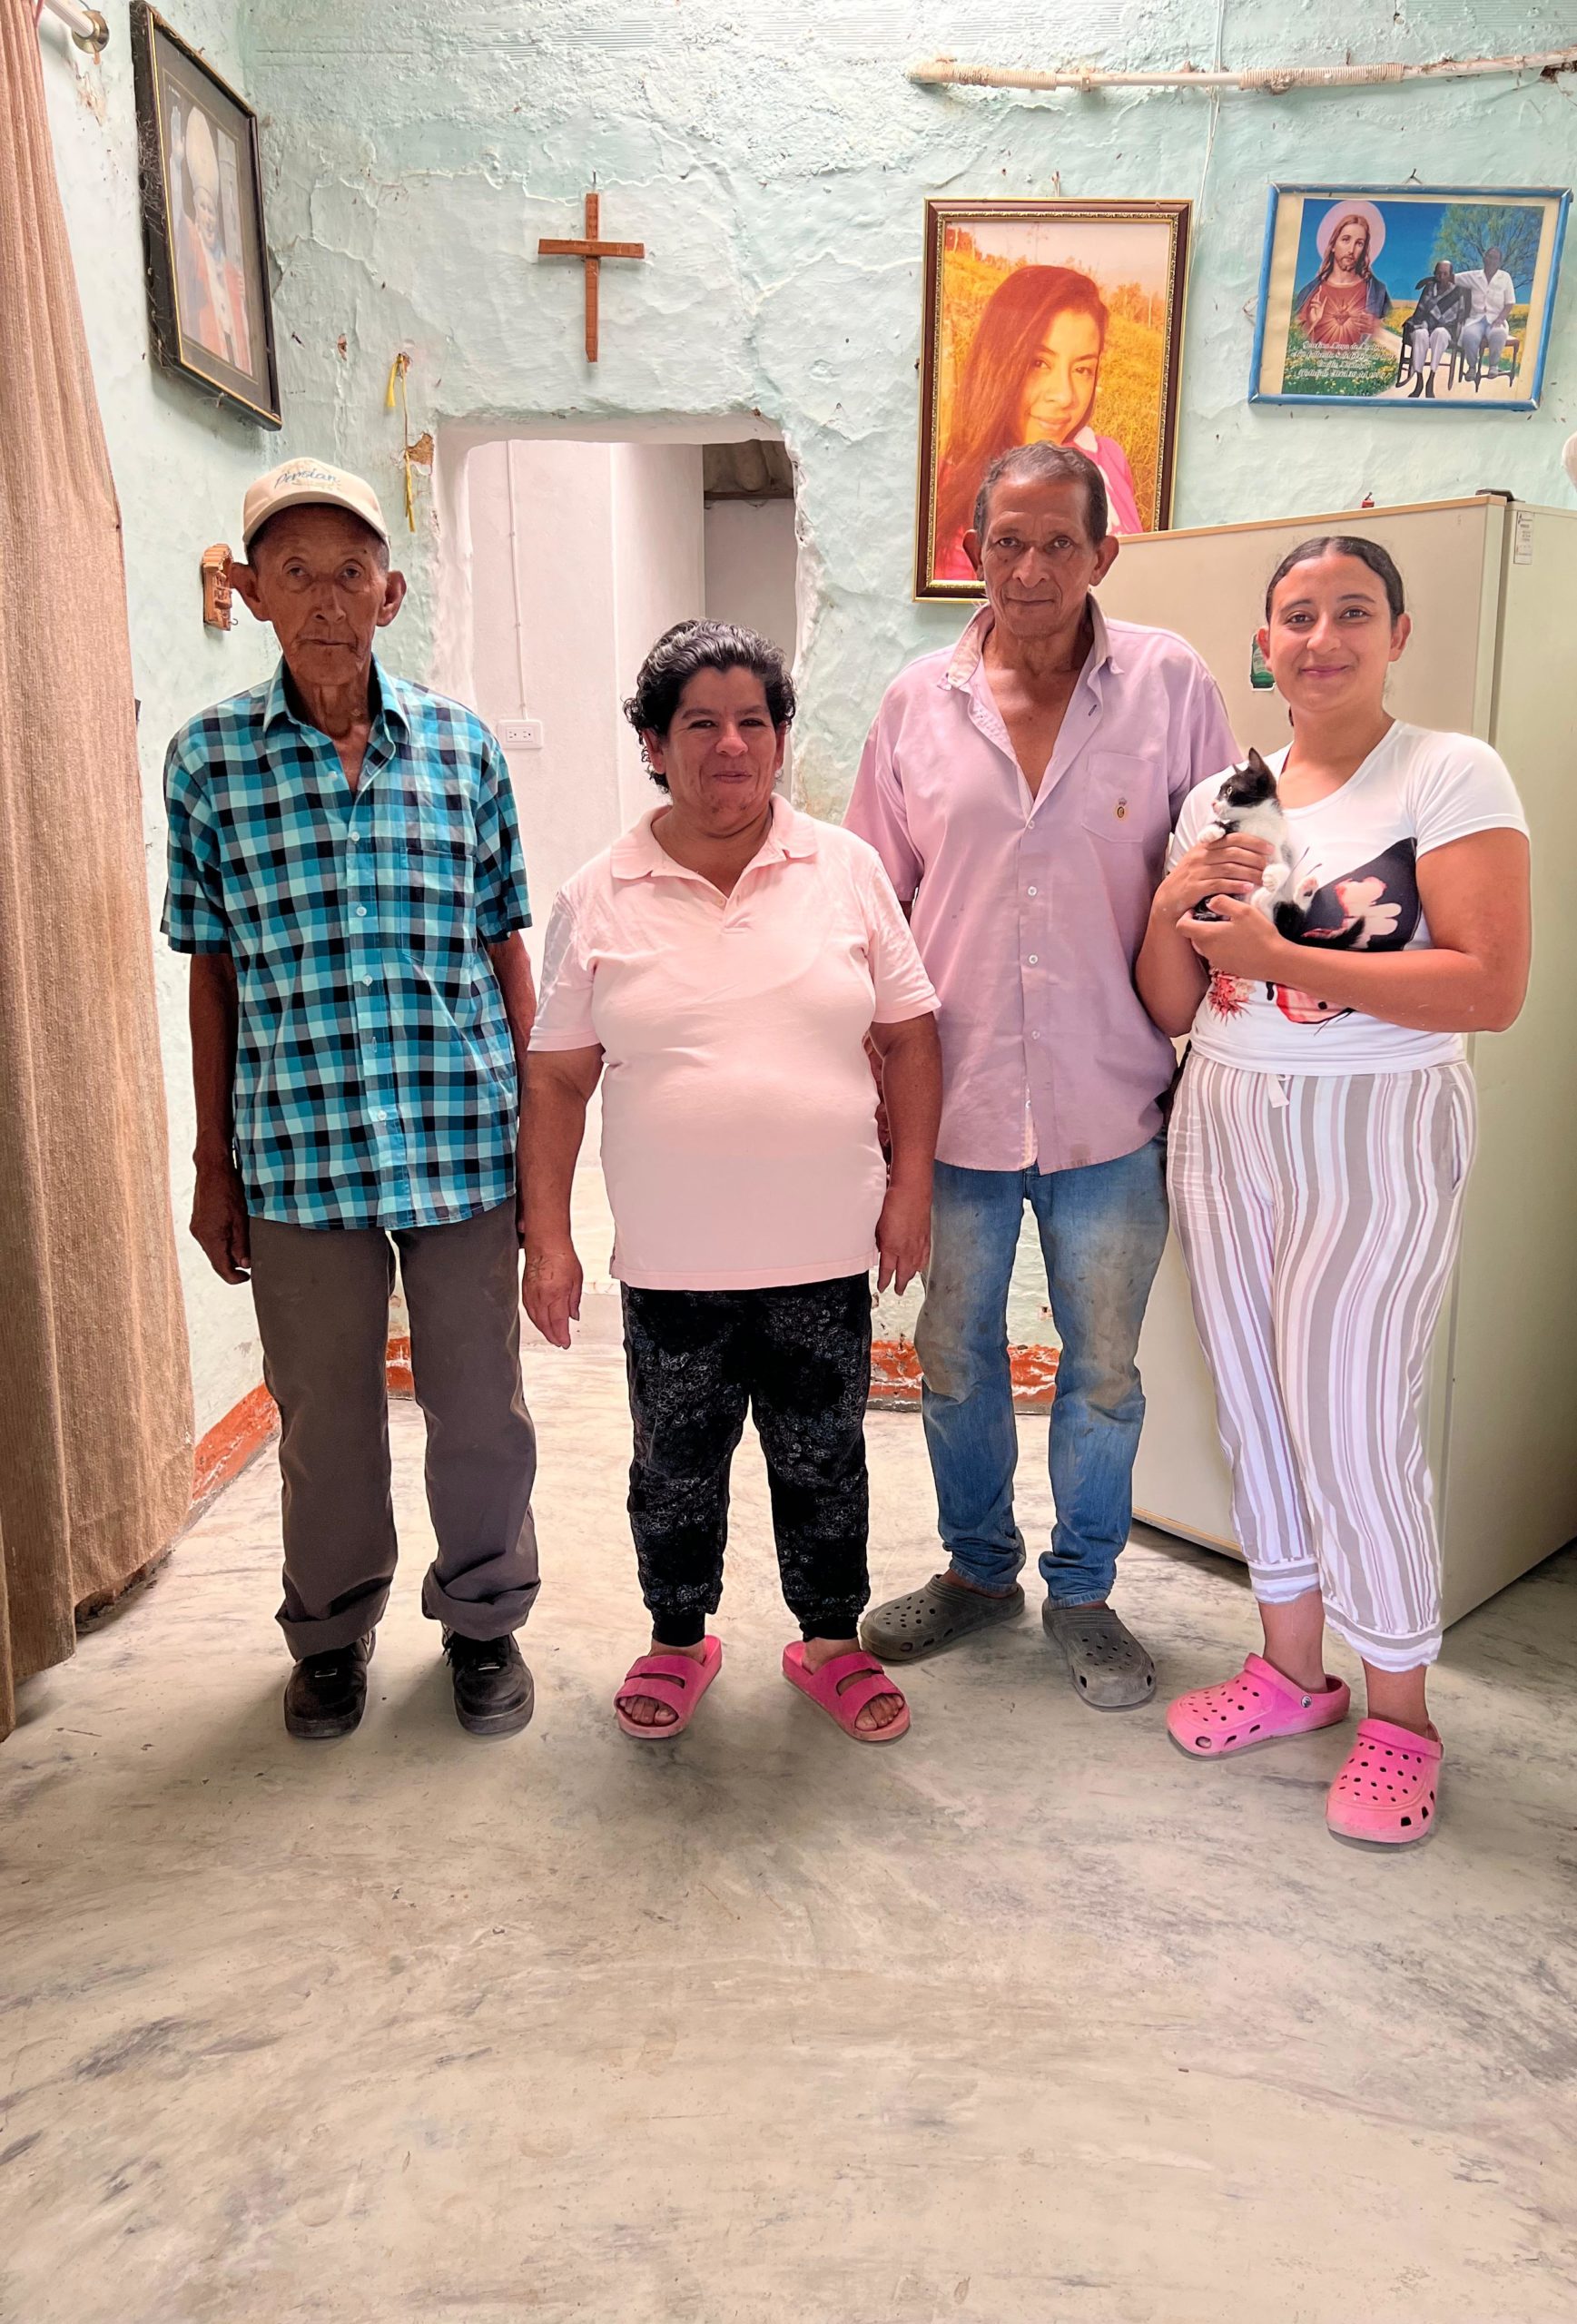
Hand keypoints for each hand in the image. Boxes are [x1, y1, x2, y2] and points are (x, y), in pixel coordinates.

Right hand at [191, 1156, 249, 1282]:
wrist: (213, 1169)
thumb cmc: (228, 1190)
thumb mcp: (241, 1220)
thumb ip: (242, 1245)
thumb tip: (244, 1264)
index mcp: (210, 1238)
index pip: (222, 1268)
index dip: (235, 1278)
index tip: (247, 1278)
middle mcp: (200, 1235)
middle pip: (216, 1260)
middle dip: (232, 1265)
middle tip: (248, 1264)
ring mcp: (196, 1228)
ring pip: (213, 1250)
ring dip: (227, 1252)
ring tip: (243, 1246)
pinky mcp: (197, 1222)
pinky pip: (209, 1239)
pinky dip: (221, 1242)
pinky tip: (232, 1235)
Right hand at [522, 1236, 581, 1347]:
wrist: (545, 1243)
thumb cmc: (562, 1256)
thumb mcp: (577, 1280)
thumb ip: (574, 1301)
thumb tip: (574, 1316)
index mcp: (556, 1294)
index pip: (558, 1322)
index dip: (561, 1336)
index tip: (565, 1343)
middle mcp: (541, 1297)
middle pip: (545, 1324)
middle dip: (552, 1336)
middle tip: (559, 1342)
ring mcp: (531, 1294)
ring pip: (536, 1319)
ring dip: (544, 1330)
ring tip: (551, 1336)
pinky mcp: (525, 1290)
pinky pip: (530, 1310)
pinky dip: (536, 1320)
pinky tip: (540, 1322)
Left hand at [875, 1180, 930, 1295]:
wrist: (912, 1189)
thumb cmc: (892, 1201)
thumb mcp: (877, 1224)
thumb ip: (879, 1239)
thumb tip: (880, 1248)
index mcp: (891, 1246)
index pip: (887, 1270)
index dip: (884, 1281)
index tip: (882, 1287)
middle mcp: (906, 1249)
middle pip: (904, 1273)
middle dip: (900, 1284)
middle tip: (897, 1291)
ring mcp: (918, 1244)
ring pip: (915, 1266)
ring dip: (911, 1276)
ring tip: (907, 1281)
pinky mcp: (926, 1236)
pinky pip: (924, 1256)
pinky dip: (921, 1264)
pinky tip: (920, 1266)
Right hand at [1155, 832, 1273, 925]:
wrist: (1168, 899)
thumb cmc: (1190, 880)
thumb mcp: (1202, 861)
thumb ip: (1220, 854)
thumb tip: (1249, 852)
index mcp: (1204, 845)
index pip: (1233, 837)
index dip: (1254, 842)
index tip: (1270, 849)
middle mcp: (1200, 855)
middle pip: (1233, 852)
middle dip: (1255, 859)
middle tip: (1269, 867)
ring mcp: (1196, 871)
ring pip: (1229, 868)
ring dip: (1249, 873)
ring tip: (1263, 879)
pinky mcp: (1194, 887)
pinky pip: (1219, 884)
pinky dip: (1235, 886)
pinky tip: (1248, 888)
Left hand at [1179, 894, 1292, 981]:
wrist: (1276, 962)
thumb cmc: (1259, 935)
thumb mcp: (1243, 911)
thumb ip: (1222, 903)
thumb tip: (1210, 901)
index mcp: (1207, 935)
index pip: (1181, 926)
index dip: (1185, 915)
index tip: (1197, 909)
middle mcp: (1207, 951)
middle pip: (1192, 936)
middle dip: (1200, 924)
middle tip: (1217, 916)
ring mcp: (1216, 961)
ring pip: (1204, 945)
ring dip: (1210, 935)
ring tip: (1228, 927)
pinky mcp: (1226, 968)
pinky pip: (1216, 954)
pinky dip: (1220, 946)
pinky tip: (1236, 940)